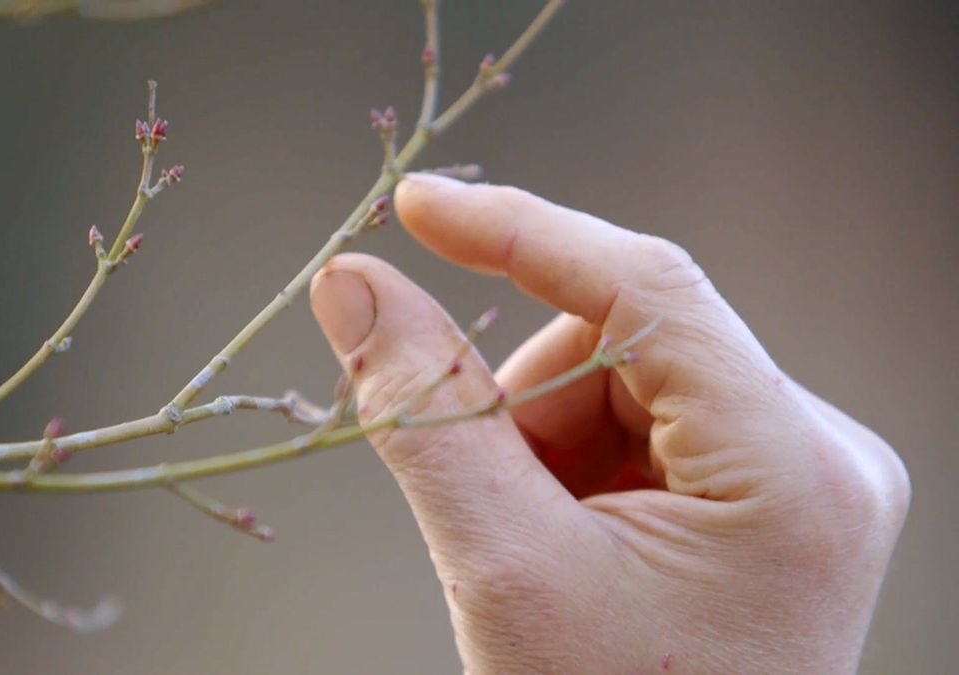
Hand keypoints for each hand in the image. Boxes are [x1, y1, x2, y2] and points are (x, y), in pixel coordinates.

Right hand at [309, 174, 908, 672]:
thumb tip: (354, 286)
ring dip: (546, 447)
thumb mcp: (503, 570)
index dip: (520, 233)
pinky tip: (572, 547)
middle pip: (628, 345)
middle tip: (489, 502)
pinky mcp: (771, 496)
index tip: (417, 207)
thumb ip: (424, 414)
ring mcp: (803, 476)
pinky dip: (575, 470)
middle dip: (528, 409)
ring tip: (539, 549)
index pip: (647, 289)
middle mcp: (822, 455)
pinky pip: (643, 427)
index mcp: (792, 469)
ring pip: (624, 385)